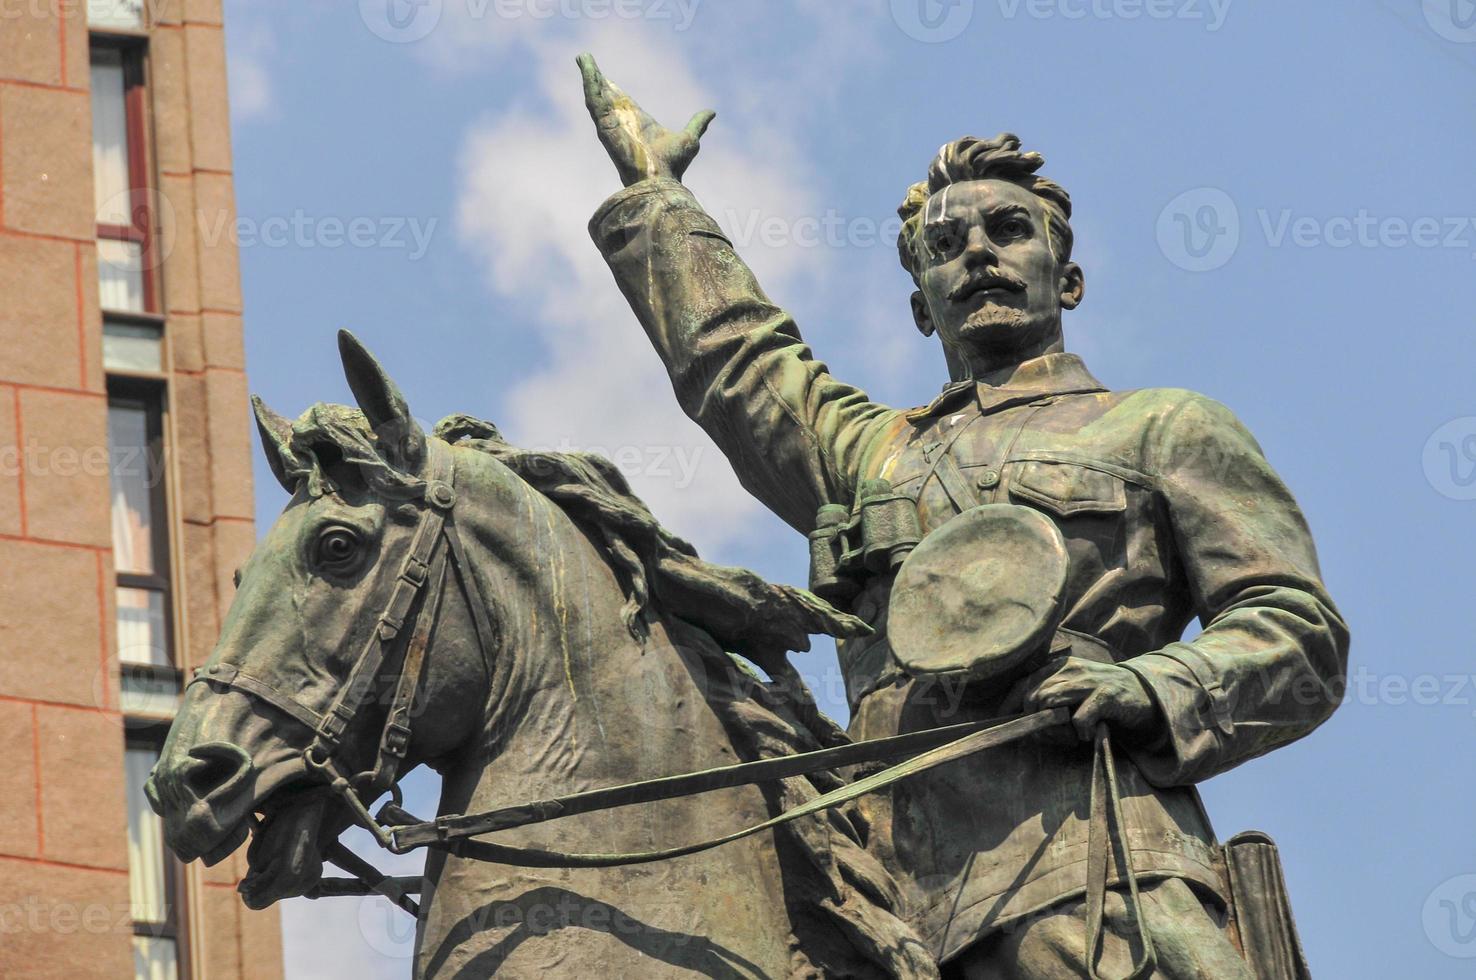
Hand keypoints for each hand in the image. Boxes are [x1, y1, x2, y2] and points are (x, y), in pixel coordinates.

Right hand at [577, 52, 714, 186]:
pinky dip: (589, 82)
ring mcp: (611, 123)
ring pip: (597, 95)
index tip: (607, 79)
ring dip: (589, 75)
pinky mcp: (604, 125)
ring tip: (583, 57)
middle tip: (586, 60)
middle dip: (597, 79)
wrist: (661, 180)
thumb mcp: (690, 139)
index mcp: (639, 123)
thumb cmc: (673, 165)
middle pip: (606, 96)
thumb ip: (698, 123)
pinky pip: (594, 100)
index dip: (614, 90)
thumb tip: (712, 112)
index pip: (623, 102)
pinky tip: (587, 66)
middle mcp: (623, 122)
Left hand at [1008, 657, 1159, 741]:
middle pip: (1035, 696)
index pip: (1024, 682)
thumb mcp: (1073, 691)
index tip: (1005, 721)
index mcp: (1060, 667)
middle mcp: (1071, 669)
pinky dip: (1079, 732)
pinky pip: (1079, 719)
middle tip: (1057, 736)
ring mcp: (1088, 681)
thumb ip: (1050, 699)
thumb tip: (1023, 721)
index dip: (1010, 703)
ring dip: (1057, 729)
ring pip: (1051, 704)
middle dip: (1038, 722)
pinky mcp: (1106, 696)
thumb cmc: (1102, 697)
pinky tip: (1089, 734)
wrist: (1145, 694)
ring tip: (1072, 736)